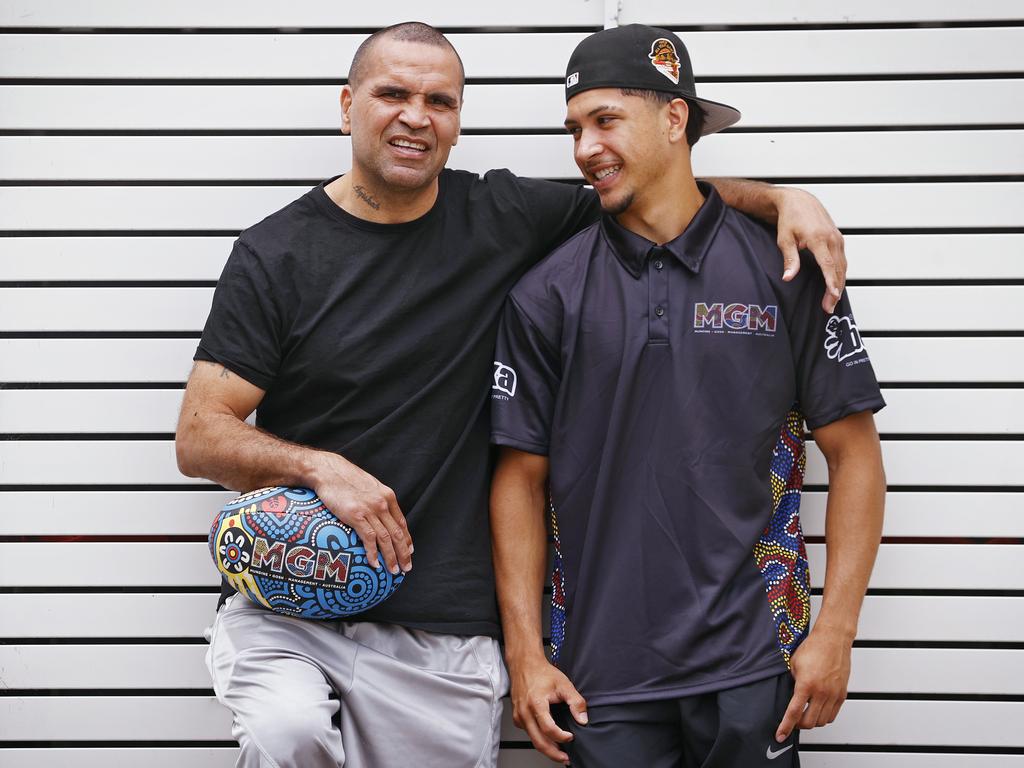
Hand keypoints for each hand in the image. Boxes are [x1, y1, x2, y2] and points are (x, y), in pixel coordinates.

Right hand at [311, 452, 412, 574]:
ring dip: (392, 557)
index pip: (402, 522)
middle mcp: (382, 503)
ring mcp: (370, 510)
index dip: (407, 539)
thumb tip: (379, 515)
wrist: (328, 470)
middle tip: (406, 568)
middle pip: (398, 533)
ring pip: (386, 538)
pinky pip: (369, 539)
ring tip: (394, 570)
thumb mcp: (368, 487)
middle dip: (404, 553)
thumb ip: (376, 500)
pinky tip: (375, 563)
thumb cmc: (345, 479)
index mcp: (387, 496)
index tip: (409, 552)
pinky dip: (373, 553)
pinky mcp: (356, 515)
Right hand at [509, 655, 587, 764]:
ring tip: (559, 751)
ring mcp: (519, 716)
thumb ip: (576, 702)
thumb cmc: (542, 673)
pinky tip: (548, 738)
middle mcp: (525, 712)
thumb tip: (583, 720)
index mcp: (536, 703)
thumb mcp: (564, 684)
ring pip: (532, 739)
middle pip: (539, 741)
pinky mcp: (517, 718)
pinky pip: (528, 733)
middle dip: (553, 753)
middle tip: (565, 758)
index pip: (549, 729)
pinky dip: (538, 739)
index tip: (571, 736)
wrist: (524, 664)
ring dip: (546, 748)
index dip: (561, 737)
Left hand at [775, 187, 846, 312]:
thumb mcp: (784, 239)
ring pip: (843, 266)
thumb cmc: (789, 219)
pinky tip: (835, 285)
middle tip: (829, 307)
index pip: (828, 264)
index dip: (831, 282)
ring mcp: (837, 238)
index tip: (833, 295)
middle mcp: (832, 238)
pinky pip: (842, 260)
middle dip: (835, 290)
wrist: (798, 201)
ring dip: (839, 284)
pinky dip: (840, 274)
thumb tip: (788, 277)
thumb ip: (790, 259)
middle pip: (838, 269)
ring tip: (832, 301)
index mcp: (819, 238)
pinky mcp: (838, 239)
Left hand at [775, 626, 851, 741]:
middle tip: (793, 722)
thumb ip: (791, 682)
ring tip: (805, 715)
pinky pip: (833, 715)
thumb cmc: (813, 648)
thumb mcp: (793, 664)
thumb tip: (789, 696)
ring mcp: (833, 694)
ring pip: (822, 721)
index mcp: (806, 685)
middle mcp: (821, 692)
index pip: (794, 713)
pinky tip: (817, 711)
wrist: (832, 640)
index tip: (780, 735)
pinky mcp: (842, 694)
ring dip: (812, 722)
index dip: (785, 727)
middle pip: (809, 722)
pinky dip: (824, 717)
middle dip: (798, 726)